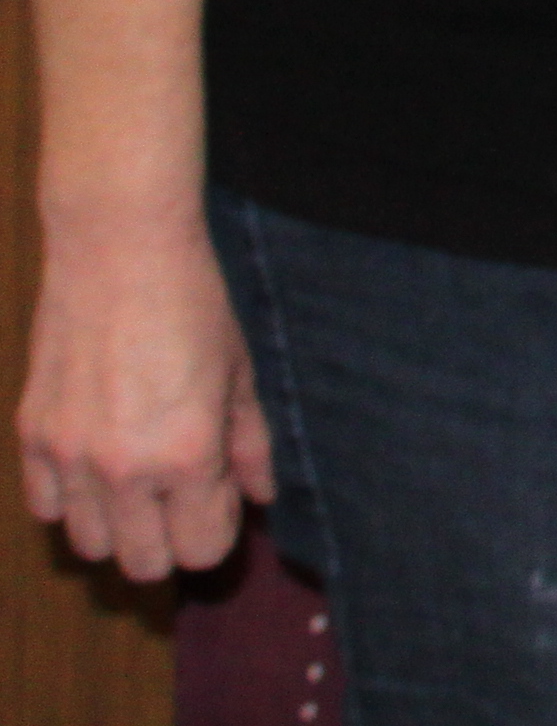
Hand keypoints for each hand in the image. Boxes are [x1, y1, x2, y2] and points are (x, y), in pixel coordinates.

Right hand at [18, 202, 270, 579]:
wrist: (119, 252)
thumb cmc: (194, 305)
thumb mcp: (241, 374)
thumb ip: (252, 445)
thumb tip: (261, 496)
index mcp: (187, 456)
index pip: (199, 551)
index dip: (216, 535)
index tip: (221, 506)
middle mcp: (124, 469)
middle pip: (143, 565)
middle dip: (171, 543)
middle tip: (183, 503)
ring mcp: (70, 457)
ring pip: (90, 546)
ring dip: (119, 527)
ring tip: (140, 484)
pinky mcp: (33, 437)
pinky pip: (45, 508)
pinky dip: (71, 501)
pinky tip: (97, 466)